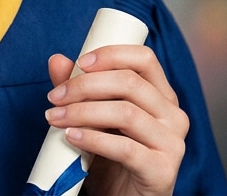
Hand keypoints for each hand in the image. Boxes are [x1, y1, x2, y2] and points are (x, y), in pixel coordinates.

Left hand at [44, 45, 188, 195]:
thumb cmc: (111, 155)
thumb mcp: (94, 118)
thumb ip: (78, 89)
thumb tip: (57, 60)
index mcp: (161, 96)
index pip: (144, 59)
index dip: (111, 55)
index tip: (80, 63)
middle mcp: (173, 116)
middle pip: (130, 83)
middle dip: (84, 85)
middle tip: (54, 97)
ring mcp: (172, 144)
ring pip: (125, 113)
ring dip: (82, 112)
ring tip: (55, 118)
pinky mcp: (162, 171)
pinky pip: (126, 148)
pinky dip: (93, 139)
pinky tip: (72, 137)